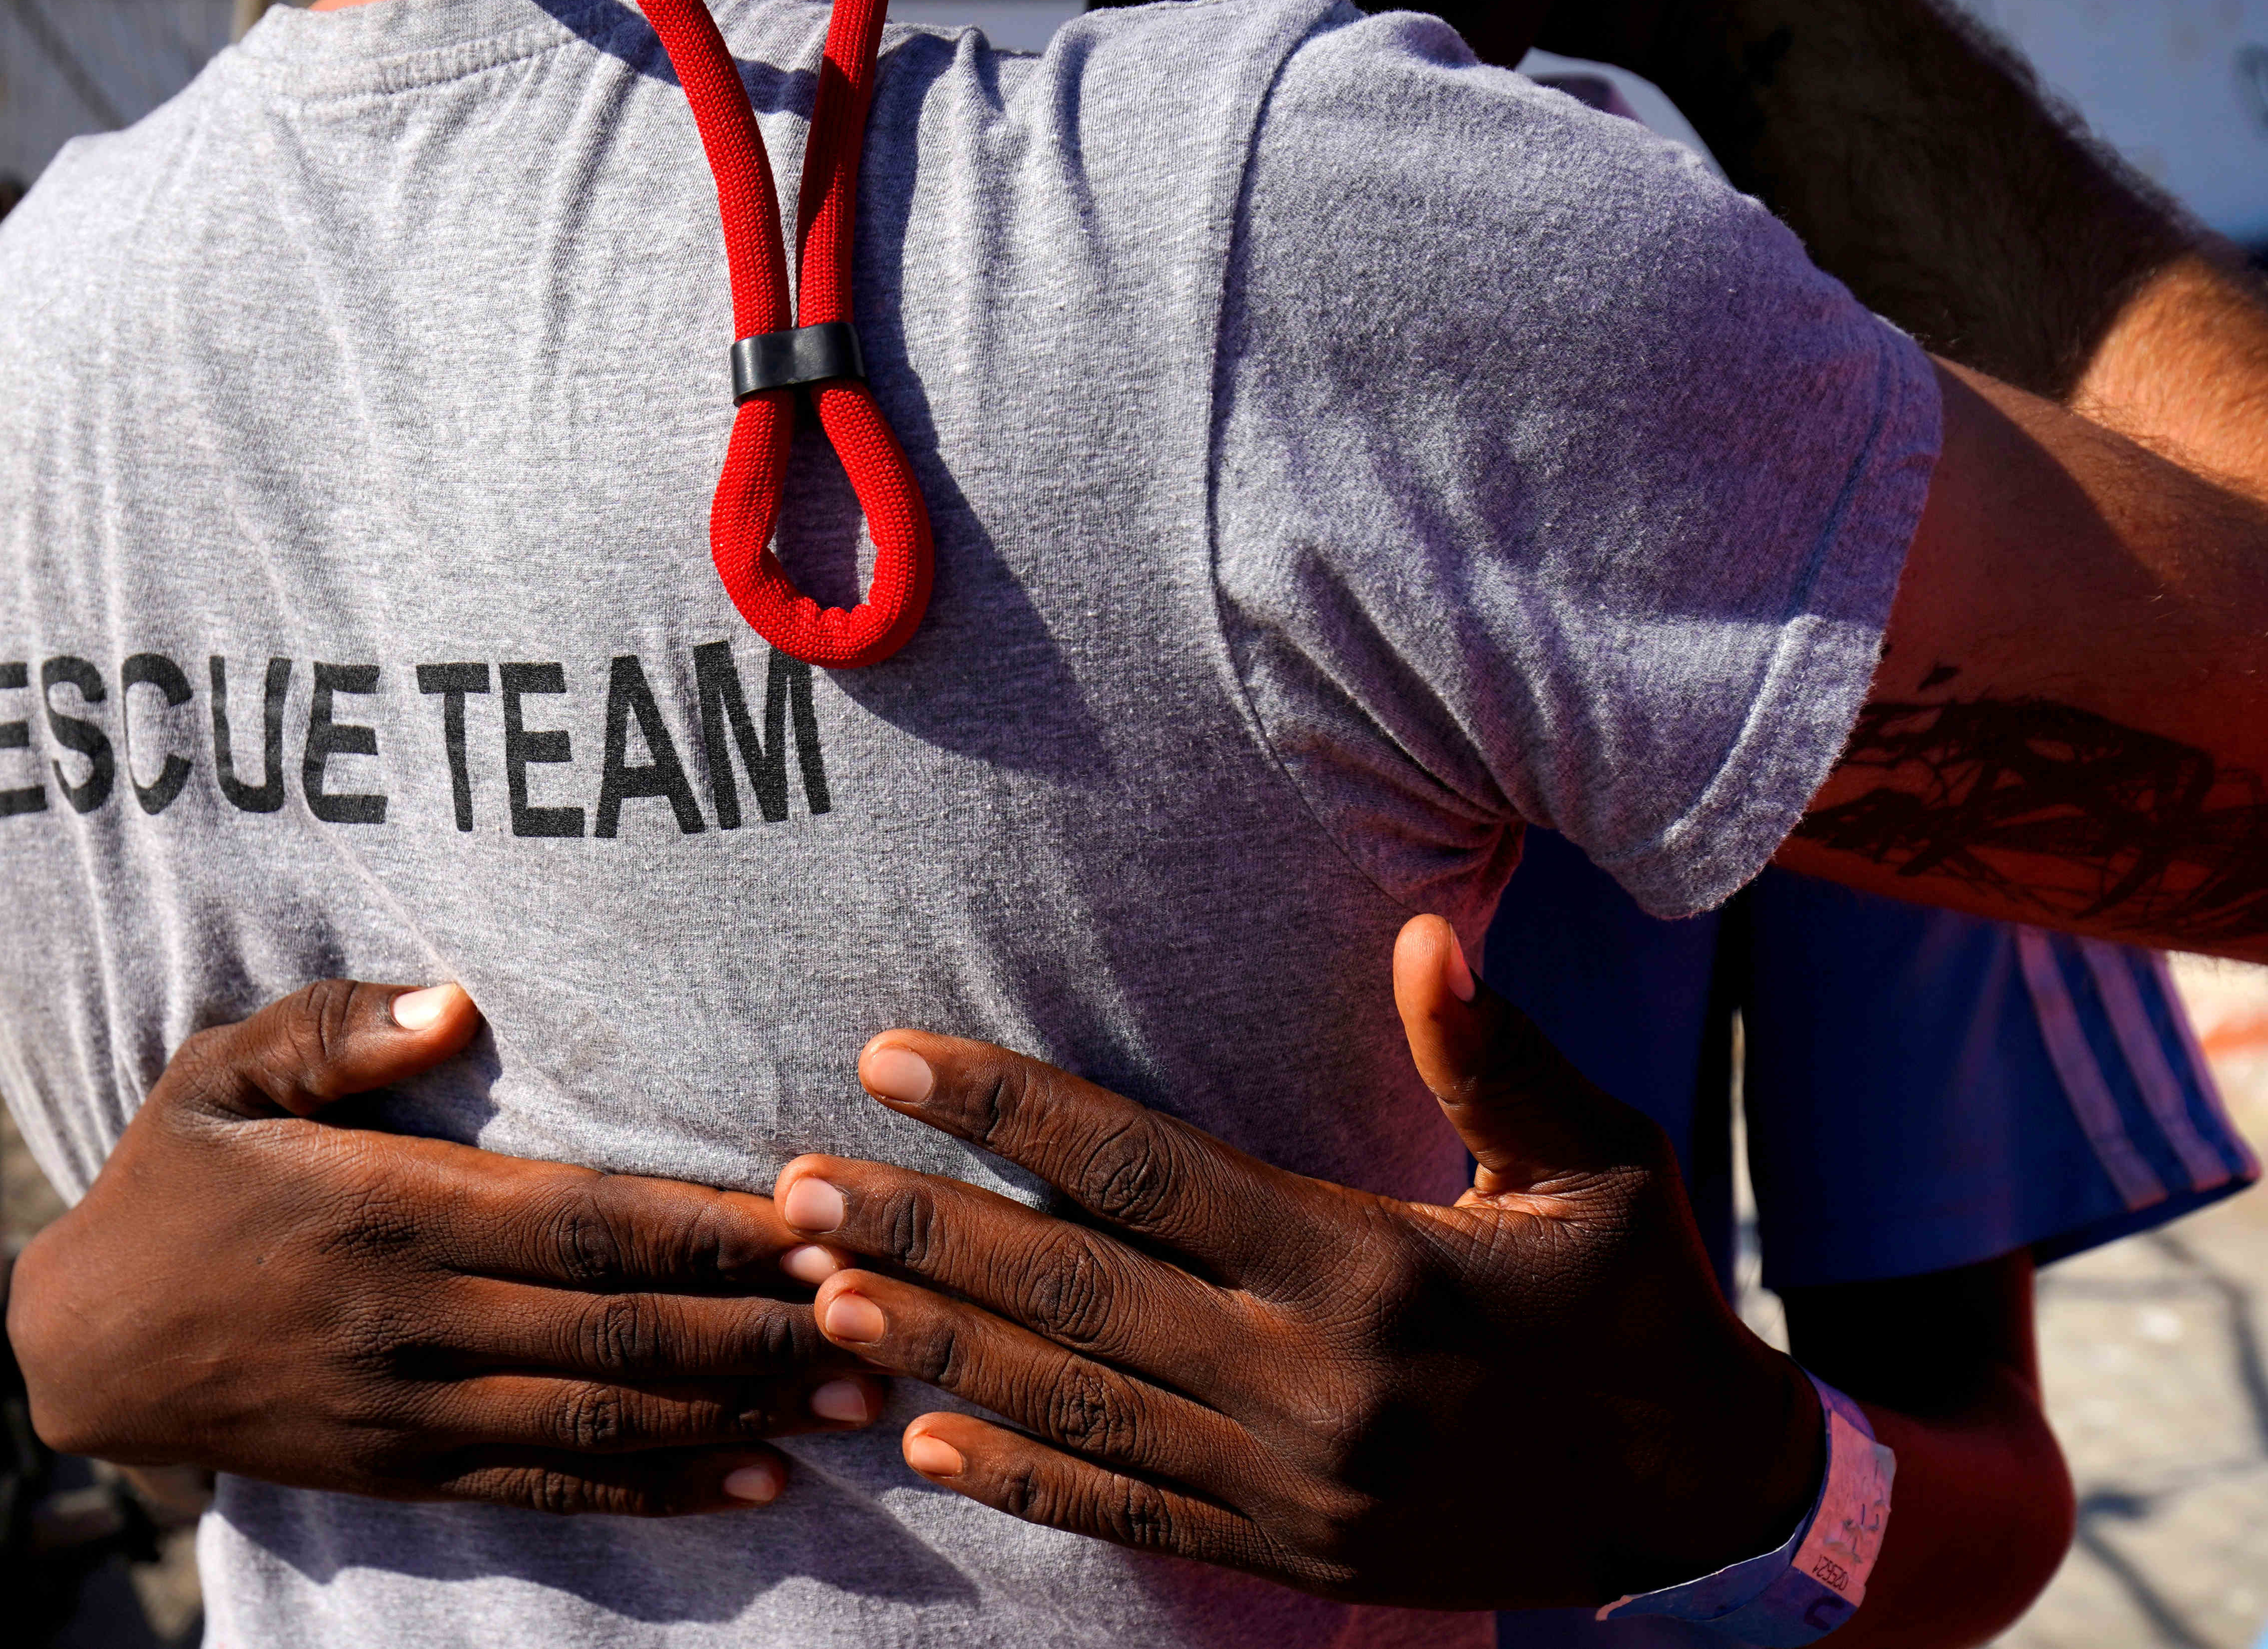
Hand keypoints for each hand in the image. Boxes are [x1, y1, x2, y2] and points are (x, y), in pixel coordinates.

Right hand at [8, 979, 878, 1515]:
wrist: (83, 1348)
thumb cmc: (173, 1184)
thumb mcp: (219, 1073)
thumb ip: (335, 1027)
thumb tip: (453, 996)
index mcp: (385, 1208)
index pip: (581, 1223)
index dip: (705, 1228)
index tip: (811, 1219)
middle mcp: (412, 1319)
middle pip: (619, 1330)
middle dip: (759, 1324)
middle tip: (882, 1315)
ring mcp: (412, 1411)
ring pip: (604, 1421)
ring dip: (738, 1409)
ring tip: (855, 1400)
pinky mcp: (406, 1476)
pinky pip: (551, 1493)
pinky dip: (660, 1492)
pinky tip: (756, 1481)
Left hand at [768, 915, 1823, 1603]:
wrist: (1695, 1501)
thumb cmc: (1636, 1300)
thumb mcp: (1599, 1165)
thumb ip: (1491, 1061)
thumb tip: (1425, 934)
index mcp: (1372, 1264)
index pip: (1149, 1173)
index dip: (1012, 1112)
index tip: (894, 1059)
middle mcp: (1318, 1383)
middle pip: (1077, 1295)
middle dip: (926, 1237)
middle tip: (797, 1188)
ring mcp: (1296, 1487)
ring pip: (1078, 1411)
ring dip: (937, 1354)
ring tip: (822, 1297)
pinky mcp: (1291, 1557)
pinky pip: (1130, 1519)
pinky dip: (1019, 1485)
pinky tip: (923, 1444)